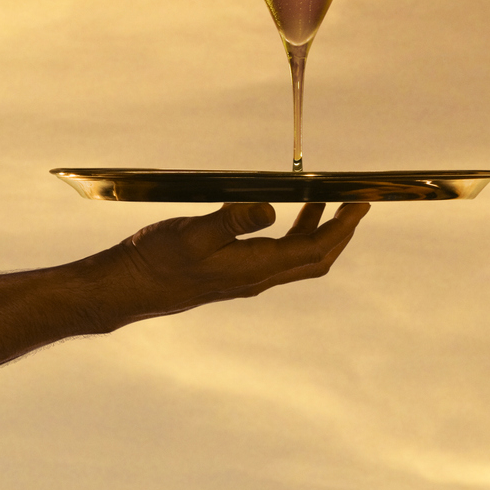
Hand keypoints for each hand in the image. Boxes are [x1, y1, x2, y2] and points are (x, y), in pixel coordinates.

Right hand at [109, 200, 369, 320]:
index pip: (314, 250)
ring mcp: (246, 278)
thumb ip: (232, 220)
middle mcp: (258, 278)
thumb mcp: (193, 234)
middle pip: (314, 258)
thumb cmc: (157, 260)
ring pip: (296, 257)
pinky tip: (285, 214)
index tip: (360, 205)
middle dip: (340, 231)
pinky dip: (293, 234)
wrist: (129, 287)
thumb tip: (270, 209)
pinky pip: (277, 255)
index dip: (342, 228)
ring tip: (325, 201)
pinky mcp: (234, 273)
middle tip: (355, 204)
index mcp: (255, 269)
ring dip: (317, 230)